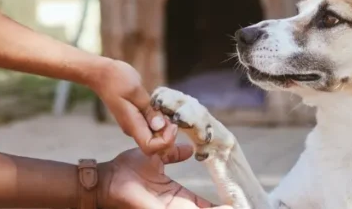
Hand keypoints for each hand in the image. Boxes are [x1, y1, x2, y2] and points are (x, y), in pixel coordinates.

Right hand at [91, 59, 176, 154]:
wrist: (101, 74)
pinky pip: (151, 127)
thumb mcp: (136, 91)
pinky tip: (162, 108)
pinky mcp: (136, 118)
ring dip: (165, 128)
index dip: (166, 141)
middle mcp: (133, 129)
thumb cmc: (116, 79)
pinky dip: (160, 121)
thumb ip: (149, 109)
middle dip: (168, 135)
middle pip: (154, 146)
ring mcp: (134, 124)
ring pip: (154, 136)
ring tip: (168, 110)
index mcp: (132, 124)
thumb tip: (161, 126)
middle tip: (173, 117)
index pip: (151, 147)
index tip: (172, 124)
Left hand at [99, 145, 226, 208]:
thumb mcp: (157, 157)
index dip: (218, 206)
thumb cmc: (127, 169)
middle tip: (243, 208)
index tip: (236, 203)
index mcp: (175, 196)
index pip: (202, 206)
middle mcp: (175, 207)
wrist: (108, 178)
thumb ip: (173, 153)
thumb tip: (189, 148)